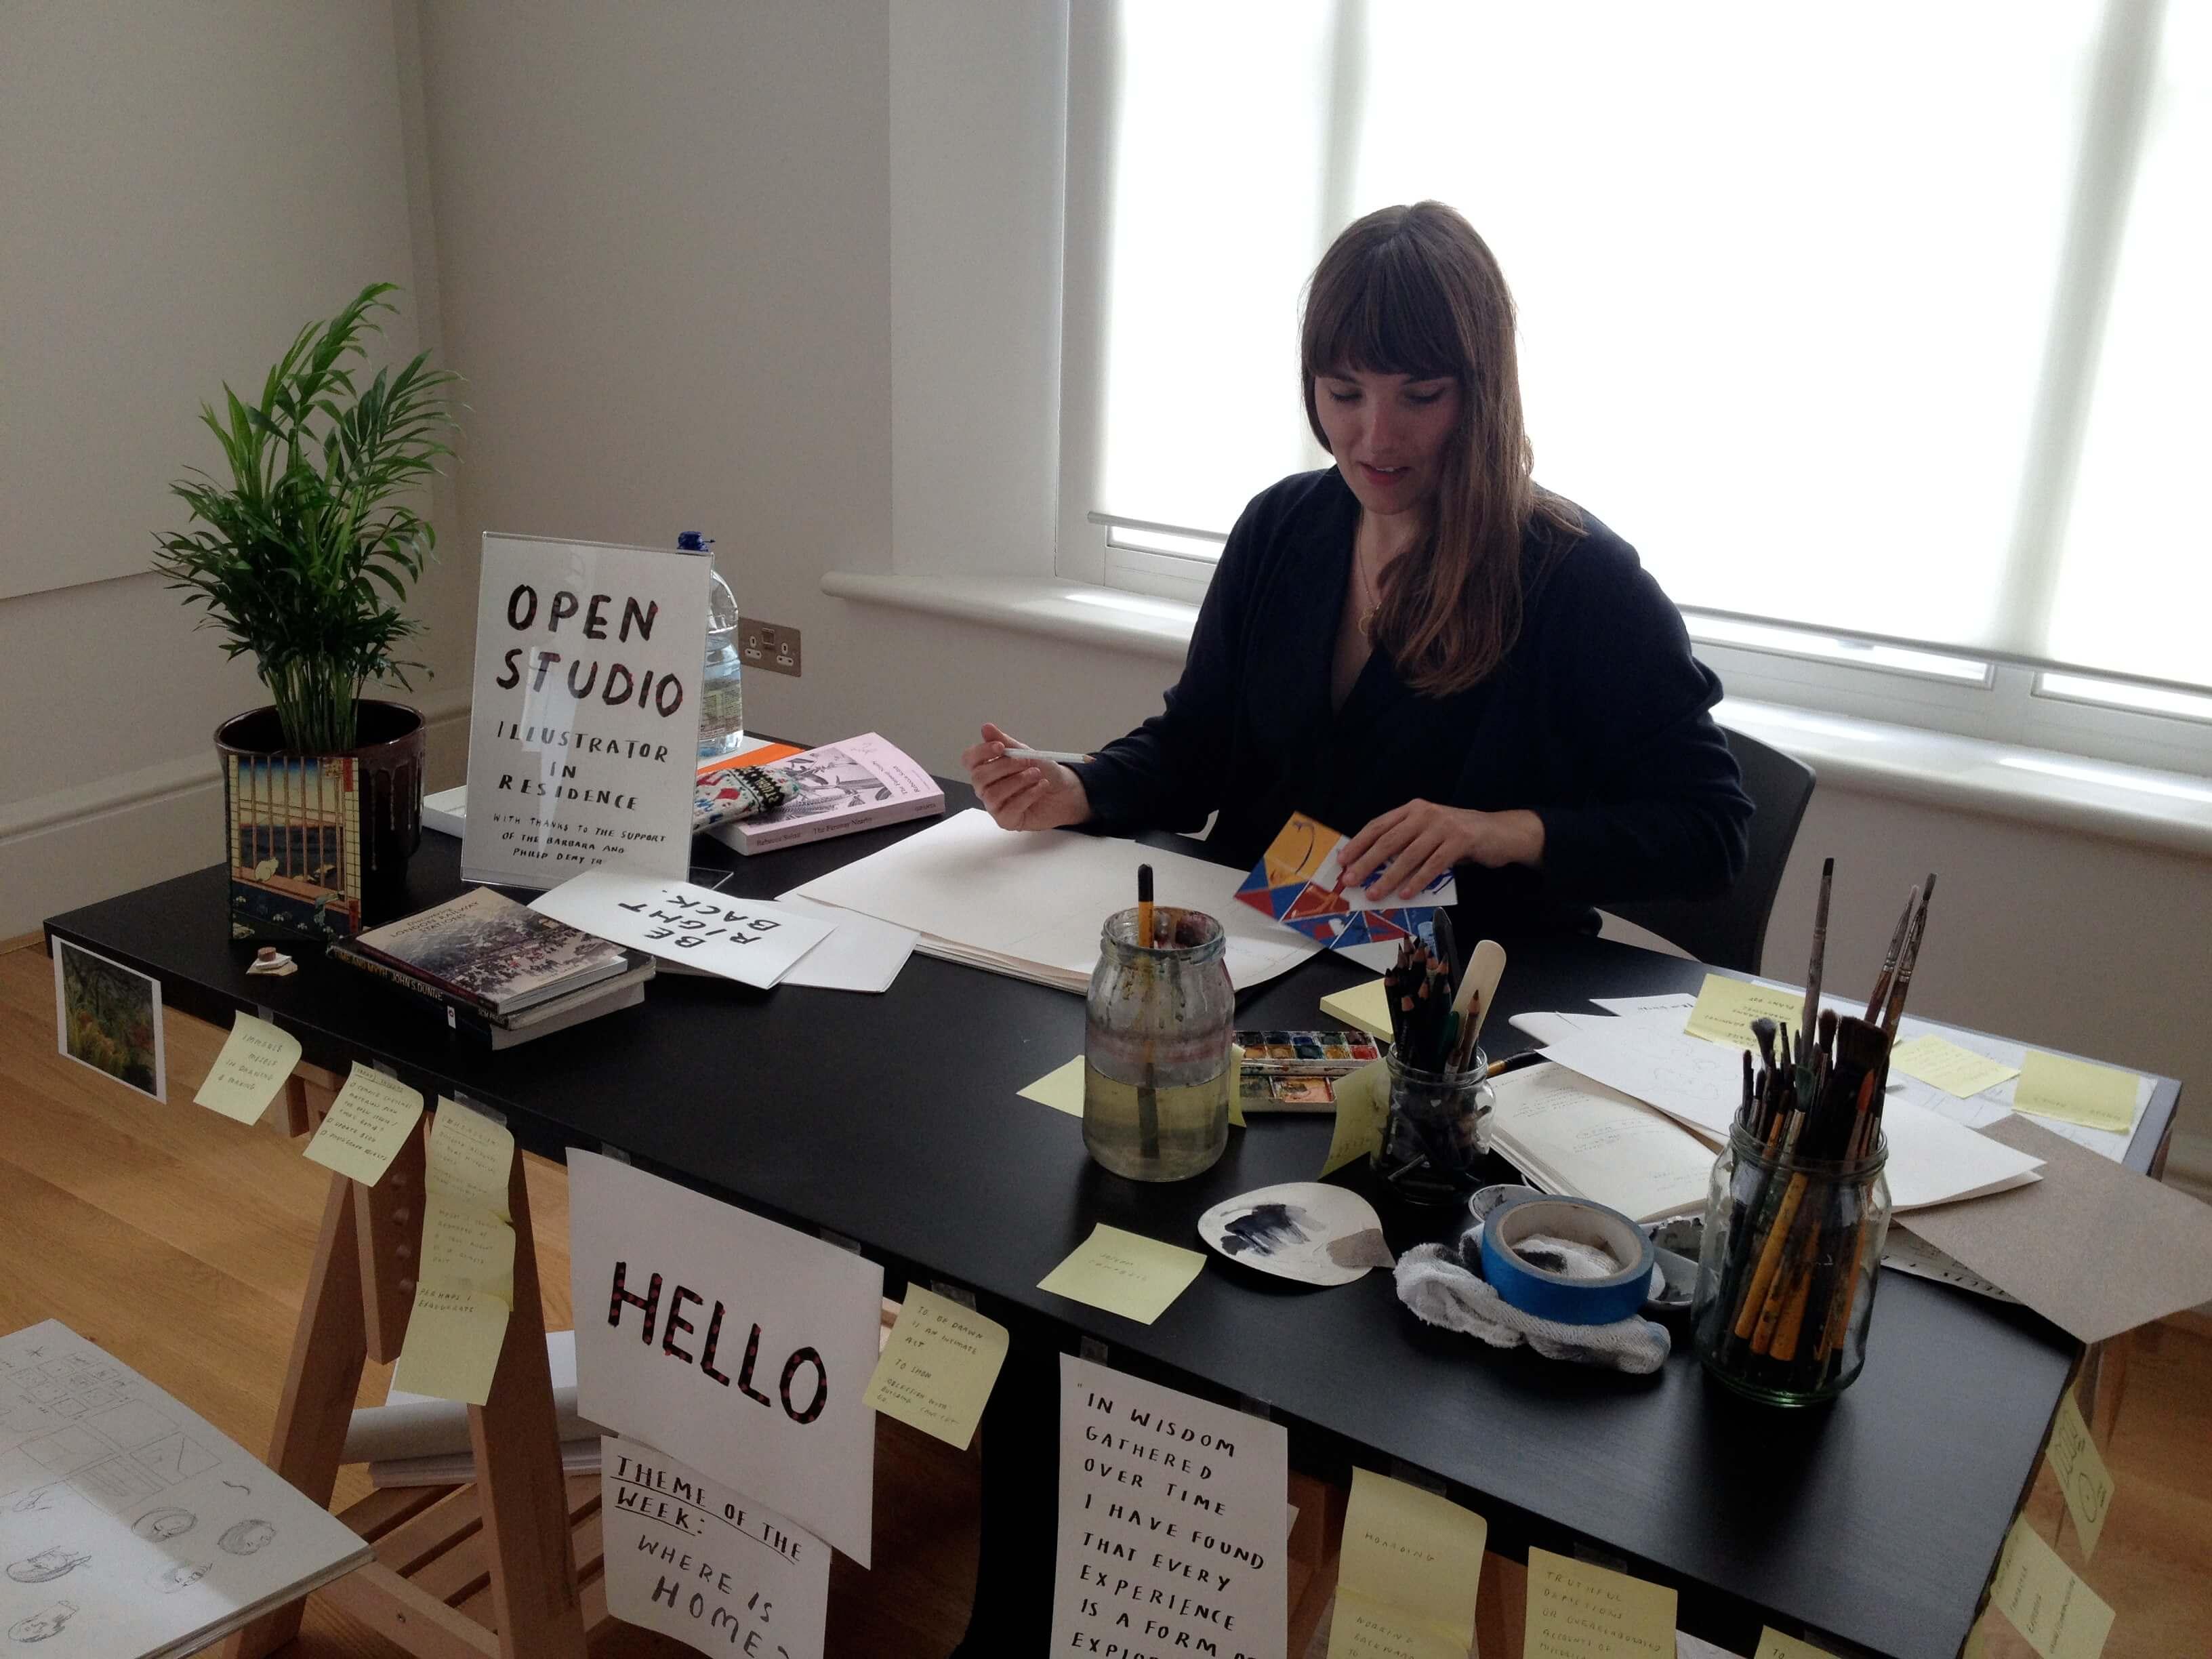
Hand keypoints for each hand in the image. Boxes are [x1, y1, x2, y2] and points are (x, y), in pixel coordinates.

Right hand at [961, 722, 1091, 830]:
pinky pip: (1009, 809)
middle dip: (1004, 767)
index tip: (1000, 747)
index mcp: (987, 767)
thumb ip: (1006, 742)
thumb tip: (986, 728)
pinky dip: (1028, 796)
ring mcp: (995, 805)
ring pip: (992, 794)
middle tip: (1025, 762)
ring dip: (1018, 781)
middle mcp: (987, 787)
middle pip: (979, 777)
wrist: (1065, 792)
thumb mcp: (1027, 753)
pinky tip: (1040, 787)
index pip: (969, 759)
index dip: (981, 752)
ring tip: (1037, 775)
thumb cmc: (1044, 772)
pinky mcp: (1007, 820)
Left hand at [1338, 801, 1545, 900]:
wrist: (1500, 832)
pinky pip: (1434, 864)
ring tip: (1374, 893)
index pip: (1378, 825)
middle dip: (1366, 862)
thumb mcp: (1429, 834)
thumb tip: (1373, 869)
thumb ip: (1406, 844)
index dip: (1359, 843)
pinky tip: (1407, 894)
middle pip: (1389, 840)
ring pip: (1409, 855)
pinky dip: (1418, 881)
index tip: (1343, 861)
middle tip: (1350, 881)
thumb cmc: (1459, 837)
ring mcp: (1443, 826)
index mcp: (1413, 810)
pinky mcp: (1461, 840)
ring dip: (1389, 877)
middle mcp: (1425, 814)